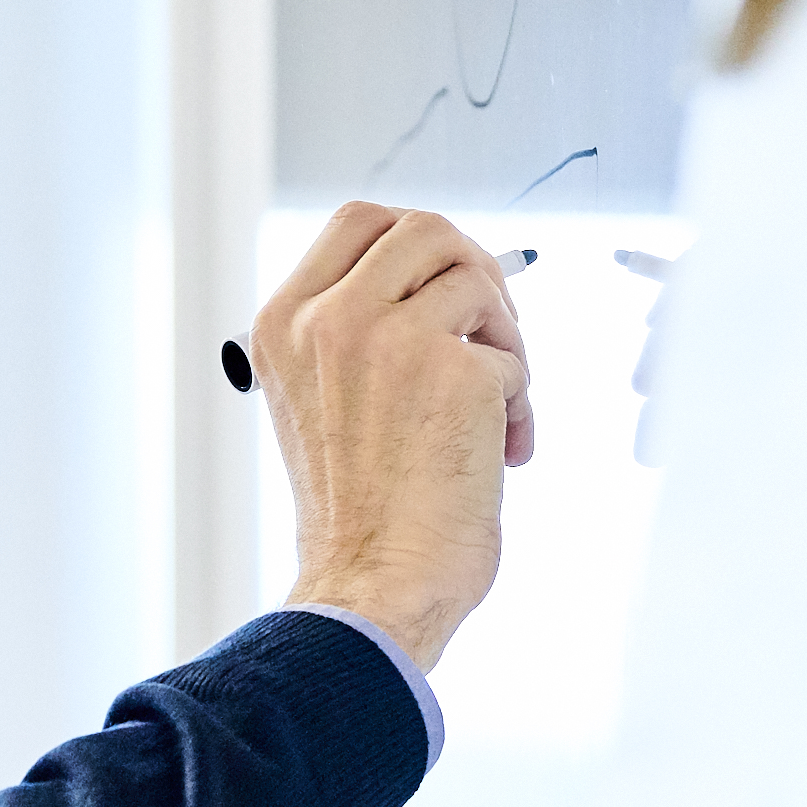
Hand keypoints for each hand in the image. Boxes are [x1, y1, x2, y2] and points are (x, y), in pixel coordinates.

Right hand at [254, 201, 529, 667]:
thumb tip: (442, 282)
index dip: (420, 244)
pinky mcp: (453, 368)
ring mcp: (390, 337)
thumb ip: (355, 334)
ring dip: (504, 339)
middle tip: (490, 336)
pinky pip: (512, 354)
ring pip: (478, 279)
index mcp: (285, 323)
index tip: (448, 288)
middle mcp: (330, 318)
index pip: (360, 221)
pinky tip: (504, 452)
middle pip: (428, 230)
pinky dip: (521, 401)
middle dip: (475, 274)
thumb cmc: (359, 513)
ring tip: (499, 402)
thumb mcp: (318, 401)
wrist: (374, 584)